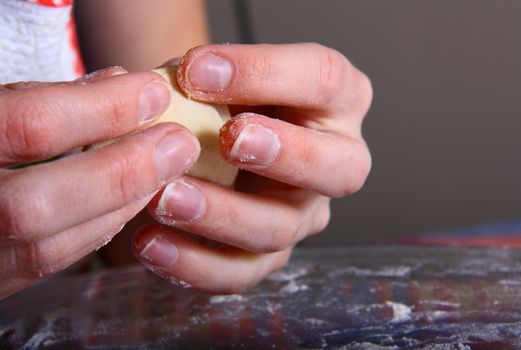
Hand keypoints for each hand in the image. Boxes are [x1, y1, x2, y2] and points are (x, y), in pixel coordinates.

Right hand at [0, 67, 199, 299]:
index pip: (23, 125)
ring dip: (120, 202)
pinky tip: (133, 200)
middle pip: (36, 203)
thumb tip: (114, 83)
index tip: (152, 92)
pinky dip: (100, 228)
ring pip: (46, 244)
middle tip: (179, 142)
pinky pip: (48, 262)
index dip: (98, 108)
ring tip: (167, 168)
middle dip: (121, 170)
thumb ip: (33, 96)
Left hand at [133, 43, 371, 293]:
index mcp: (337, 99)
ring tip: (166, 198)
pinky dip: (195, 264)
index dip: (265, 73)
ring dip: (224, 215)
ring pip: (281, 228)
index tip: (196, 69)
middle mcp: (335, 161)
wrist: (213, 141)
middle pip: (337, 169)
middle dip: (285, 155)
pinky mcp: (269, 254)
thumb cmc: (225, 97)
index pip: (323, 79)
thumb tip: (174, 86)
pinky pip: (242, 272)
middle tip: (230, 139)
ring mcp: (304, 213)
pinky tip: (152, 242)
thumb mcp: (223, 72)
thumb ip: (210, 73)